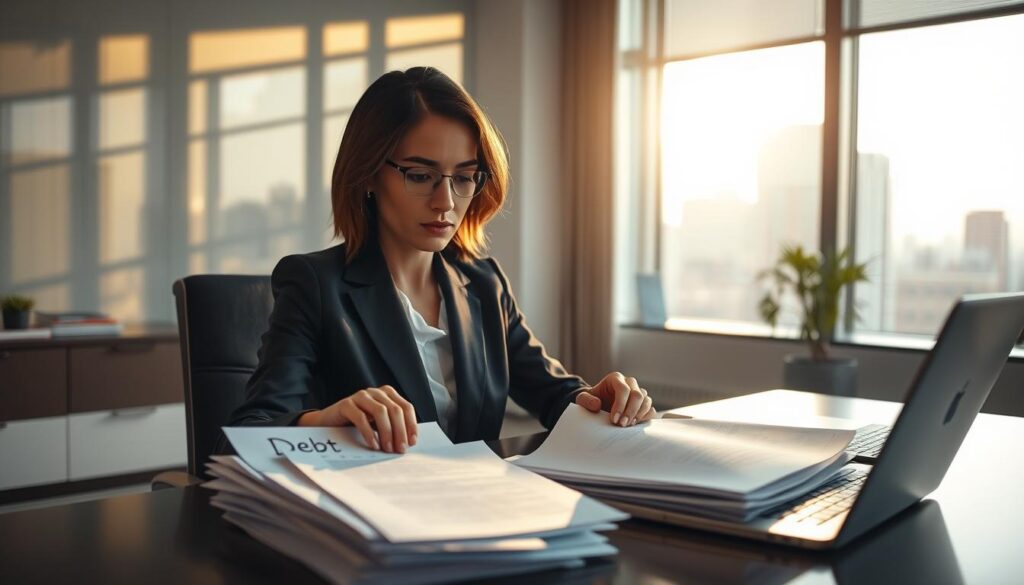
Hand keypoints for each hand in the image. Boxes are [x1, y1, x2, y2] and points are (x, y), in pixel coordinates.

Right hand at [298, 385, 417, 452]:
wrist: (328, 423)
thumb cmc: (357, 425)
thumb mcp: (378, 424)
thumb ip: (392, 427)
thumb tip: (409, 442)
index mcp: (387, 394)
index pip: (406, 407)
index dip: (411, 425)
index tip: (412, 442)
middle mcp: (376, 392)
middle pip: (395, 410)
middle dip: (400, 431)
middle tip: (400, 449)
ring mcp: (360, 396)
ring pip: (381, 412)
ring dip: (387, 432)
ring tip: (387, 449)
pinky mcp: (346, 404)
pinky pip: (361, 417)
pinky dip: (369, 433)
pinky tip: (373, 445)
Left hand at [575, 372, 655, 426]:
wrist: (597, 405)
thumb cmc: (590, 400)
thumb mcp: (582, 399)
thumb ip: (586, 400)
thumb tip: (597, 405)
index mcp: (615, 378)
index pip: (623, 389)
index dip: (620, 405)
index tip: (613, 419)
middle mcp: (629, 383)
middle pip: (637, 395)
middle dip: (630, 411)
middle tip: (622, 425)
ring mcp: (638, 392)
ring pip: (646, 401)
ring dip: (638, 415)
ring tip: (628, 426)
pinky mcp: (643, 404)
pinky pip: (650, 409)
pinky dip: (645, 417)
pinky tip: (634, 425)